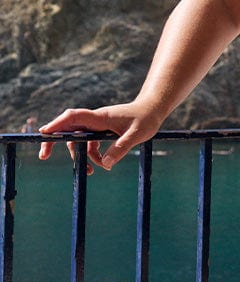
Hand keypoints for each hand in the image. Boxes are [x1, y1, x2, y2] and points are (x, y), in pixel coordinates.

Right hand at [38, 104, 160, 172]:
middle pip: (68, 127)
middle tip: (44, 155)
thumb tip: (106, 164)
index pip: (73, 117)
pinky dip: (92, 154)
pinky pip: (89, 143)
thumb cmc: (146, 119)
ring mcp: (97, 125)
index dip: (57, 124)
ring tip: (89, 172)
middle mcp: (95, 119)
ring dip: (79, 154)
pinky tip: (102, 165)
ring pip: (78, 138)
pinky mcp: (101, 130)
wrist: (153, 110)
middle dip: (54, 140)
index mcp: (100, 117)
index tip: (44, 134)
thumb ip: (121, 147)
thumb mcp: (137, 135)